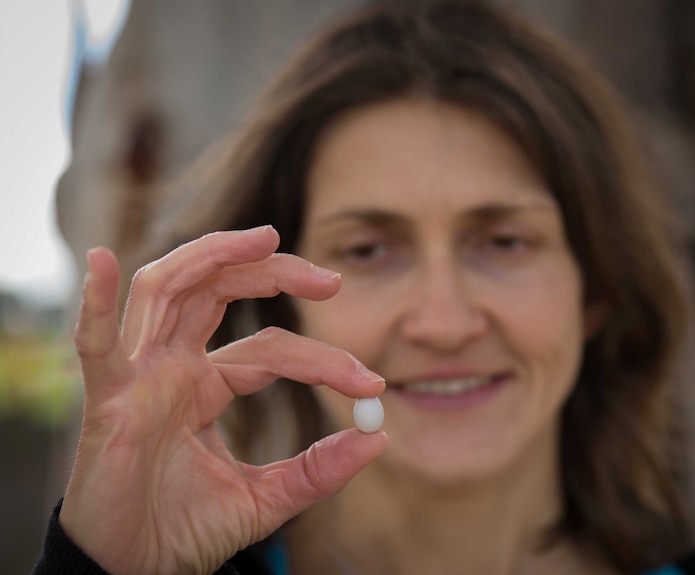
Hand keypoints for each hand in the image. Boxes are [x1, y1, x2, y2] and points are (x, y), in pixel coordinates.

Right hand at [59, 226, 387, 574]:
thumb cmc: (185, 533)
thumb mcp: (267, 498)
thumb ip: (319, 468)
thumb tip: (379, 438)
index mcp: (206, 385)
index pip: (271, 348)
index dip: (325, 360)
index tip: (373, 384)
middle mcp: (171, 368)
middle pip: (217, 291)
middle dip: (272, 271)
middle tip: (331, 278)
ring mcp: (138, 378)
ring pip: (167, 290)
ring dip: (212, 256)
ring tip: (265, 238)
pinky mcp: (107, 403)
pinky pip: (96, 346)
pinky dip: (93, 303)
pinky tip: (101, 262)